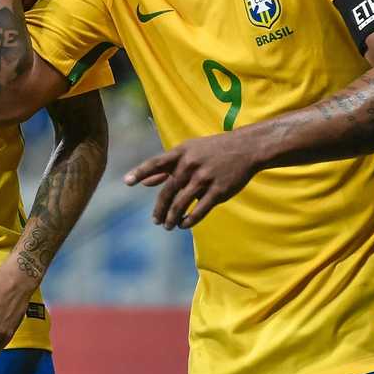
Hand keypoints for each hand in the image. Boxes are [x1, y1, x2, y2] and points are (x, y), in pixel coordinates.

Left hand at [124, 131, 260, 228]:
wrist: (246, 148)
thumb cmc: (212, 150)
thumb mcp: (188, 151)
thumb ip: (166, 167)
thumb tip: (145, 182)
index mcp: (181, 153)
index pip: (155, 163)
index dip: (140, 172)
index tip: (126, 182)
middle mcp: (190, 165)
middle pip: (168, 191)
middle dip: (159, 208)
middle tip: (154, 221)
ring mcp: (205, 178)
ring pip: (182, 203)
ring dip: (172, 217)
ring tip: (167, 226)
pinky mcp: (219, 190)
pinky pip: (200, 210)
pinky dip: (189, 220)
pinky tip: (184, 225)